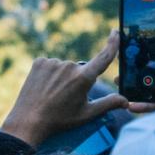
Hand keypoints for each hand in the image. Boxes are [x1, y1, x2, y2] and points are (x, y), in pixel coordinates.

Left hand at [0, 33, 128, 148]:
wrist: (28, 121)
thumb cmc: (59, 120)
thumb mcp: (86, 114)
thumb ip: (108, 104)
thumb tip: (126, 101)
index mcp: (84, 78)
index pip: (104, 57)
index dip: (112, 44)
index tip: (115, 33)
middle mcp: (69, 66)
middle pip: (80, 69)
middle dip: (78, 80)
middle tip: (66, 98)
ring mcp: (53, 62)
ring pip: (65, 68)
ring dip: (62, 78)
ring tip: (52, 95)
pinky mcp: (40, 62)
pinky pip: (51, 65)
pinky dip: (50, 74)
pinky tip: (44, 87)